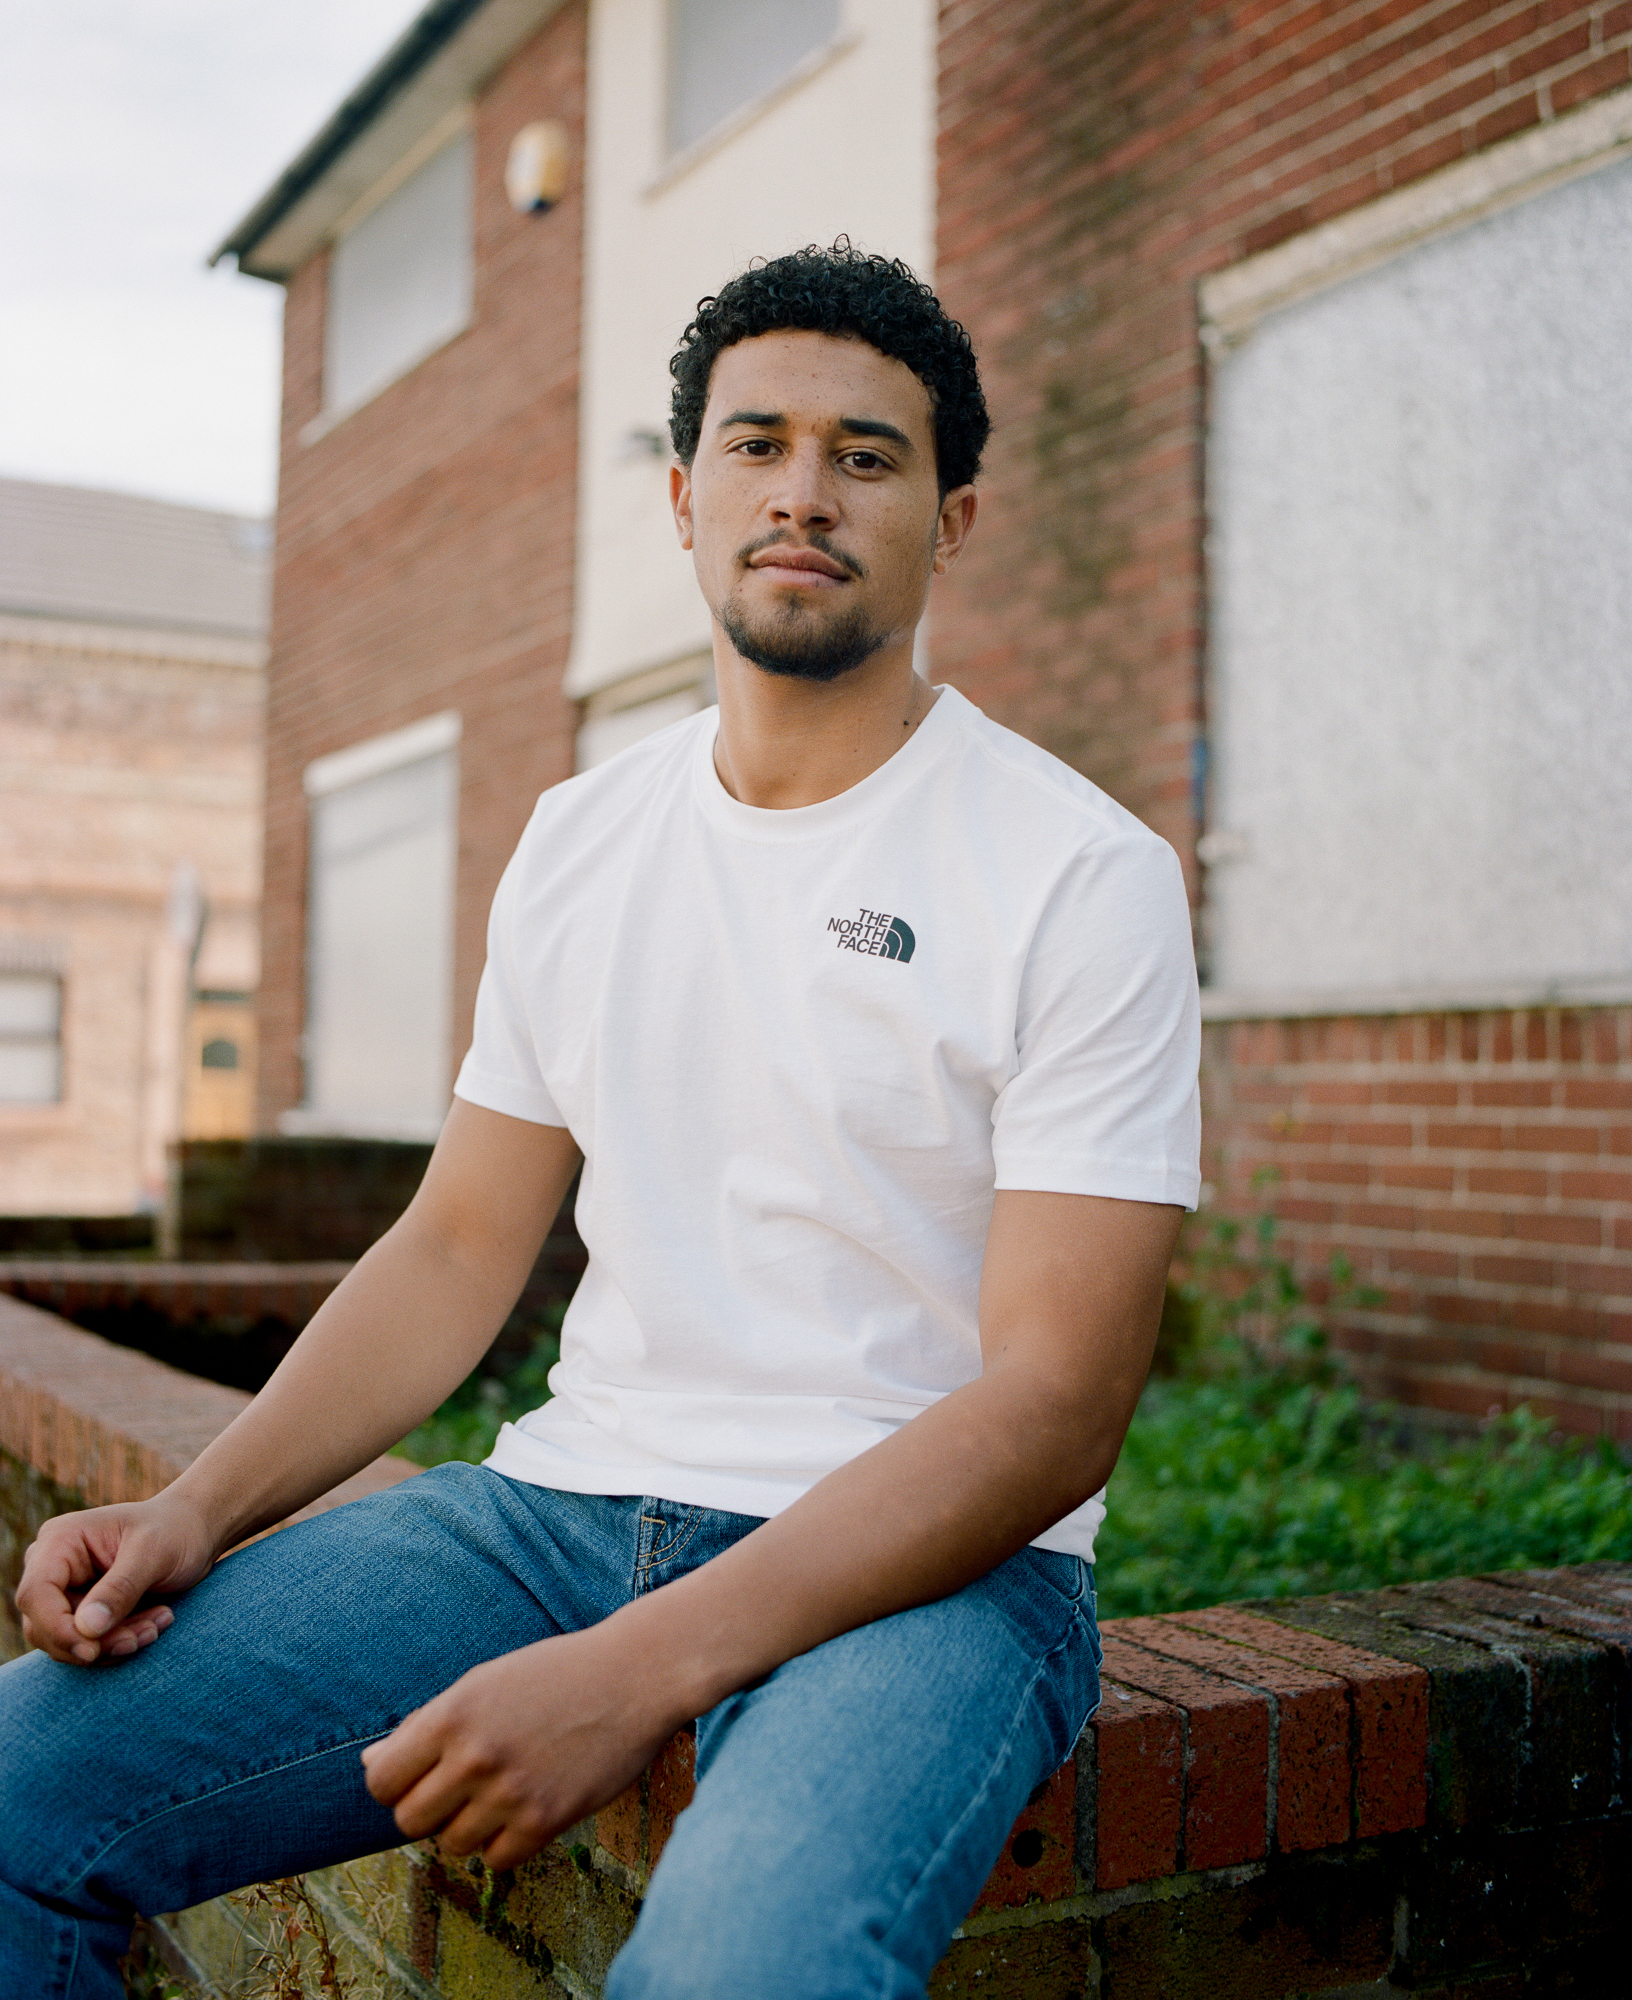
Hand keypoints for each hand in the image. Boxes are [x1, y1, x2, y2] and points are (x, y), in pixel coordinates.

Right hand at [17, 1494, 216, 1664]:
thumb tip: (86, 1629)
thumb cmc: (175, 1530)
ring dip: (113, 1645)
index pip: (36, 1594)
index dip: (57, 1629)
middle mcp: (53, 1567)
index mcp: (61, 1541)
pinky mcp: (83, 1613)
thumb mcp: (154, 1552)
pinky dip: (120, 1643)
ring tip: (158, 1625)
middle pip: (46, 1626)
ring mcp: (65, 1592)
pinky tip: (156, 1624)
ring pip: (68, 1641)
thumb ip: (120, 1588)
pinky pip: (88, 1644)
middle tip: (146, 1634)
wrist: (195, 1532)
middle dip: (95, 1642)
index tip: (93, 1650)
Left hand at [361, 1623, 681, 1869]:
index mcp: (452, 1714)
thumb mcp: (484, 1684)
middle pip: (410, 1820)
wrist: (635, 1675)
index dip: (395, 1784)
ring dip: (469, 1826)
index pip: (382, 1781)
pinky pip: (496, 1859)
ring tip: (501, 1792)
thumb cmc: (555, 1674)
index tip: (420, 1776)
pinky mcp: (546, 1819)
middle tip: (462, 1788)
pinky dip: (505, 1842)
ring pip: (452, 1844)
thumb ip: (427, 1725)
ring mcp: (510, 1791)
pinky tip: (526, 1807)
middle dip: (430, 1809)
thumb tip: (370, 1765)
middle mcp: (475, 1756)